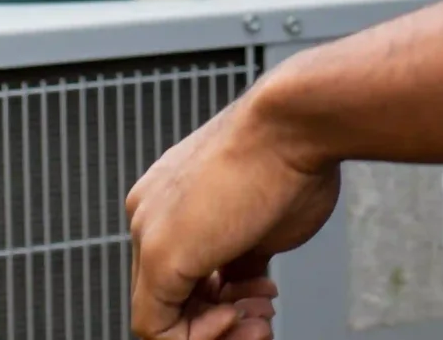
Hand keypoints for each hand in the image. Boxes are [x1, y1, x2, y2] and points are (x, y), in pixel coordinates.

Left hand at [126, 95, 339, 339]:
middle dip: (221, 318)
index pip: (183, 272)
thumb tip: (241, 287)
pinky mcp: (160, 256)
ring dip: (215, 330)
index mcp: (170, 200)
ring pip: (162, 315)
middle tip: (261, 320)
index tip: (261, 300)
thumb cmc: (291, 159)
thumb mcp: (265, 225)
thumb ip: (241, 260)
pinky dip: (200, 337)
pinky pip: (156, 328)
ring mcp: (149, 233)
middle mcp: (149, 214)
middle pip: (170, 295)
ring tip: (259, 318)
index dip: (223, 301)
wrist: (293, 124)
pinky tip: (238, 315)